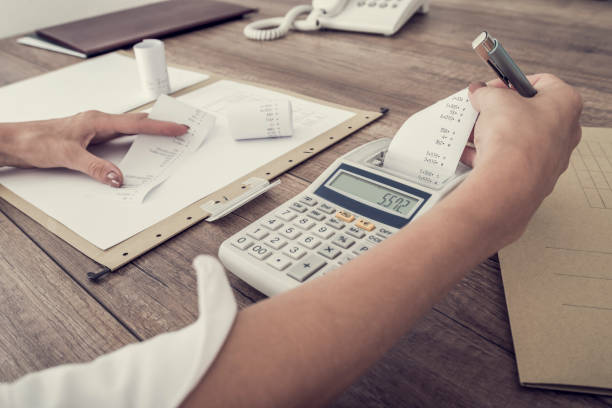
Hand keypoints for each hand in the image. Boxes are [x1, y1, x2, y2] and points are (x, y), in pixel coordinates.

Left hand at [0, 110, 187, 186]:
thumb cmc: (36, 141)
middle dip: (160, 126)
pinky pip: (118, 139)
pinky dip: (133, 144)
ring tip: (166, 137)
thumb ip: (96, 167)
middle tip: (180, 129)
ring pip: (129, 130)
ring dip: (147, 134)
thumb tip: (118, 178)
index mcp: (97, 121)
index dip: (160, 127)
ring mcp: (94, 131)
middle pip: (137, 122)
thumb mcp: (68, 156)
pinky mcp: (89, 140)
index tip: (179, 128)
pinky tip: (136, 150)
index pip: (136, 124)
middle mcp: (98, 123)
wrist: (15, 141)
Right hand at [458, 73, 581, 240]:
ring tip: (470, 131)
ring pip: (516, 138)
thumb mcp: (494, 100)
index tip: (491, 89)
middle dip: (499, 110)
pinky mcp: (533, 177)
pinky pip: (508, 161)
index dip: (510, 82)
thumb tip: (479, 92)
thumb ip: (486, 93)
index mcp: (566, 104)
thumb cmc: (514, 138)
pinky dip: (488, 155)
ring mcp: (550, 157)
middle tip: (480, 109)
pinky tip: (468, 152)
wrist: (509, 182)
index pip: (540, 82)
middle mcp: (564, 131)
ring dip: (490, 133)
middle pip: (526, 112)